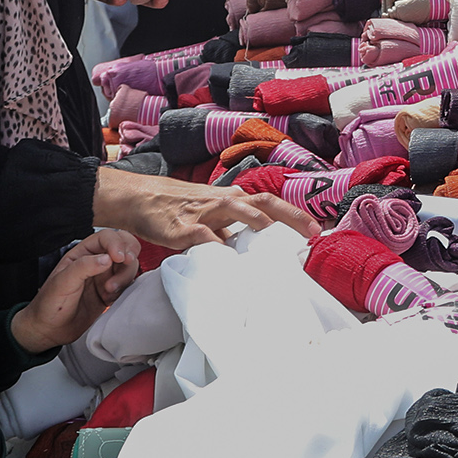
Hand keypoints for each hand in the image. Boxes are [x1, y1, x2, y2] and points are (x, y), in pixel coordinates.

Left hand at [11, 229, 143, 355]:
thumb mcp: (62, 283)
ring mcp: (106, 278)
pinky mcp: (113, 294)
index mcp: (82, 254)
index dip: (116, 243)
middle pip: (124, 247)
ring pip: (129, 267)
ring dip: (125, 276)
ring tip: (109, 290)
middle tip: (126, 264)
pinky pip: (129, 285)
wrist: (50, 331)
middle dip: (129, 255)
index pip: (106, 238)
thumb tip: (107, 258)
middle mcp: (96, 263)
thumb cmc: (49, 304)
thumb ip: (83, 267)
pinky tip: (110, 299)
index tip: (119, 257)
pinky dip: (126, 290)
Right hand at [92, 164, 319, 249]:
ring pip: (233, 209)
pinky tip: (224, 259)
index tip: (317, 230)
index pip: (270, 203)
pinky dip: (213, 246)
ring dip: (254, 220)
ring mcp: (203, 214)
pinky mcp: (181, 229)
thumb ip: (234, 230)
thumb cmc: (181, 208)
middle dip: (289, 215)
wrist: (140, 198)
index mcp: (234, 199)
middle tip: (311, 232)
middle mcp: (223, 202)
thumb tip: (257, 252)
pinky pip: (200, 237)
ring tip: (272, 233)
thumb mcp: (213, 215)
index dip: (295, 215)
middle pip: (263, 202)